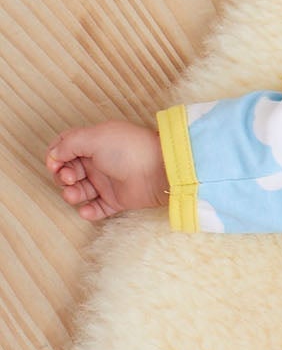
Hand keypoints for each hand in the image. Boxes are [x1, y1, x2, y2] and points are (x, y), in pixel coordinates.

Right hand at [45, 120, 167, 220]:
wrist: (159, 170)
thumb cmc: (128, 149)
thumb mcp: (94, 137)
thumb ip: (69, 143)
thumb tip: (54, 154)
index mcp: (92, 143)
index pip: (65, 148)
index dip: (55, 156)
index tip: (54, 164)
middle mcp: (98, 162)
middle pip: (68, 171)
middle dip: (62, 176)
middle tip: (70, 178)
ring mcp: (107, 182)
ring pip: (80, 191)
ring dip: (71, 194)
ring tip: (74, 195)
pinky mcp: (116, 200)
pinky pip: (97, 209)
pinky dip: (88, 212)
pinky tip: (86, 210)